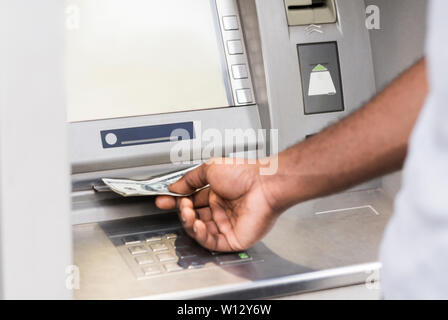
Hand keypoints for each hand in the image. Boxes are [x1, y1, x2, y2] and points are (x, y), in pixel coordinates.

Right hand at [155, 159, 278, 251]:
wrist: (265, 182)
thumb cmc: (245, 173)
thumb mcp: (210, 169)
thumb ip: (190, 180)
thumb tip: (174, 188)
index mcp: (217, 194)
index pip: (192, 201)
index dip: (176, 202)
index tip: (163, 200)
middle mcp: (222, 210)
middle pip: (194, 217)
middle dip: (181, 212)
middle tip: (176, 204)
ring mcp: (228, 225)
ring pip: (200, 231)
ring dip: (189, 222)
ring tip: (187, 212)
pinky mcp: (234, 239)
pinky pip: (211, 242)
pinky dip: (200, 235)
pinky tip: (197, 224)